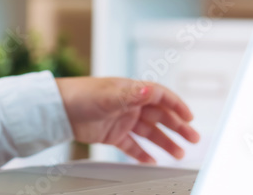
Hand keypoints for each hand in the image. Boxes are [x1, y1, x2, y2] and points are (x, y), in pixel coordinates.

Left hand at [54, 77, 199, 163]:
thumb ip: (131, 94)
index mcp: (131, 91)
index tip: (190, 117)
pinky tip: (153, 161)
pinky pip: (132, 145)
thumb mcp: (108, 95)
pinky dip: (143, 153)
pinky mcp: (112, 134)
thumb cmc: (81, 95)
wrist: (58, 109)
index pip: (160, 96)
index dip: (177, 106)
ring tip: (179, 154)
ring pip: (149, 133)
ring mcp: (122, 120)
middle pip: (159, 116)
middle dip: (178, 127)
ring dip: (165, 142)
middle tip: (194, 138)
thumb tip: (150, 89)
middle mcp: (129, 105)